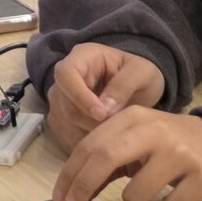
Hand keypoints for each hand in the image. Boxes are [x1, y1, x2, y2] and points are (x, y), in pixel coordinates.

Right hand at [44, 41, 166, 152]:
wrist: (139, 88)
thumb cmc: (140, 74)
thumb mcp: (141, 73)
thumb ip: (123, 85)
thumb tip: (105, 109)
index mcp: (82, 57)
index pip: (66, 74)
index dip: (79, 95)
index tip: (102, 114)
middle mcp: (65, 78)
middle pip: (64, 102)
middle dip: (89, 120)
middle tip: (116, 128)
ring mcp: (60, 99)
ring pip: (64, 122)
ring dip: (88, 134)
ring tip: (114, 135)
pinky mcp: (62, 120)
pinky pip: (65, 136)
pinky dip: (84, 144)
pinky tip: (105, 142)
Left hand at [51, 106, 201, 200]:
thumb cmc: (163, 145)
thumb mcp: (133, 144)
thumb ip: (104, 162)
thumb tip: (72, 192)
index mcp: (132, 118)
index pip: (92, 145)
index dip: (71, 173)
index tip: (59, 198)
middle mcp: (154, 130)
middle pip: (106, 156)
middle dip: (83, 185)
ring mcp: (179, 152)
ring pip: (137, 194)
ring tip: (149, 190)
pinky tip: (177, 194)